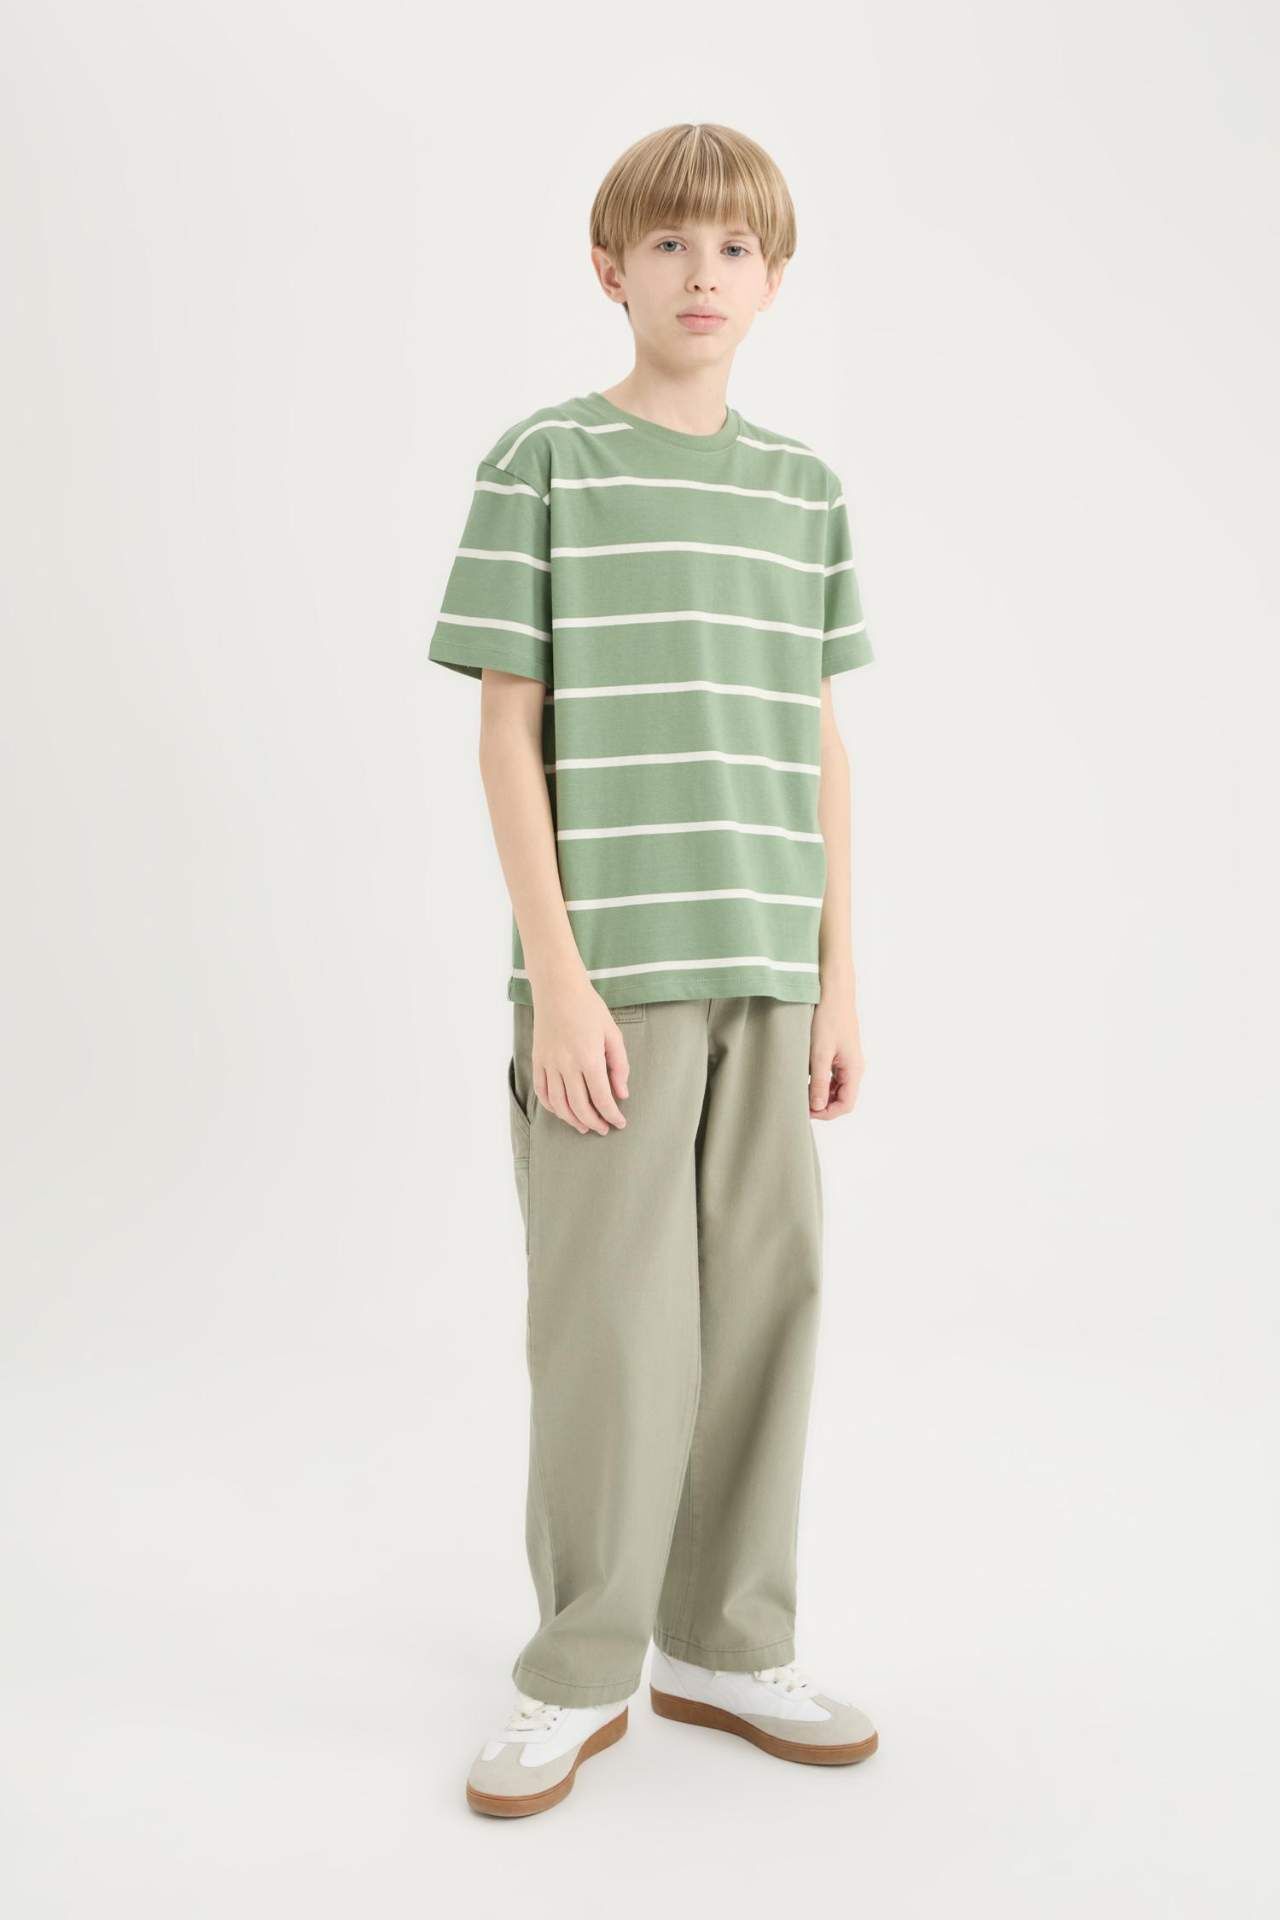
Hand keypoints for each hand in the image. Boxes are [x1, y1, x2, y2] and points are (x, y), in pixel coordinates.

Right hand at [529, 982, 631, 1134]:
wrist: (558, 989)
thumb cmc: (589, 1008)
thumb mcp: (613, 1033)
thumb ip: (619, 1066)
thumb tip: (621, 1093)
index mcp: (589, 1058)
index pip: (602, 1098)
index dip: (612, 1115)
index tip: (619, 1123)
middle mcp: (567, 1065)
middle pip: (579, 1106)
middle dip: (594, 1122)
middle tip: (603, 1129)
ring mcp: (549, 1064)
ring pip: (559, 1104)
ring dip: (572, 1120)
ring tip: (584, 1126)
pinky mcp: (538, 1060)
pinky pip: (542, 1092)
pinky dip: (552, 1107)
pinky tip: (563, 1111)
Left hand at [808, 992, 864, 1119]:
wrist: (833, 992)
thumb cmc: (828, 1018)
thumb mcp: (819, 1053)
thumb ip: (820, 1082)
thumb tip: (818, 1107)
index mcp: (854, 1069)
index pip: (845, 1104)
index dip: (826, 1113)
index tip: (806, 1111)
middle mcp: (854, 1068)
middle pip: (842, 1098)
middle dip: (823, 1105)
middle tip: (800, 1102)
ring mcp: (848, 1061)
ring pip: (837, 1088)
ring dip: (821, 1093)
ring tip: (801, 1089)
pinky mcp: (840, 1053)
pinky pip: (833, 1075)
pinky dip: (821, 1081)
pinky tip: (806, 1077)